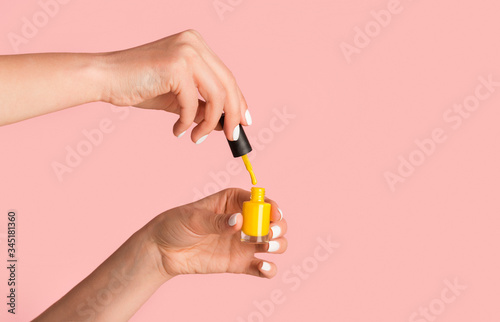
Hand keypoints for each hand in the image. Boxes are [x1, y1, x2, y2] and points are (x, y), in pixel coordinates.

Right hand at [102, 29, 250, 142]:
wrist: (105, 78)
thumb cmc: (138, 85)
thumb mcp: (177, 97)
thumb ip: (201, 105)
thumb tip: (225, 123)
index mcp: (197, 45)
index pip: (227, 76)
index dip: (239, 101)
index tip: (243, 121)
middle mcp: (195, 43)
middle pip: (228, 85)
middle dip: (233, 115)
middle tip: (232, 137)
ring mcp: (187, 52)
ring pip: (216, 96)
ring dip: (209, 124)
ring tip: (197, 138)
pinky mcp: (177, 66)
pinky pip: (193, 104)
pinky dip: (188, 123)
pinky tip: (177, 130)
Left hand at [148, 188, 287, 278]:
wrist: (162, 250)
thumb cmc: (177, 225)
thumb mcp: (194, 218)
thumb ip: (216, 221)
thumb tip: (237, 221)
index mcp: (234, 201)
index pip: (260, 201)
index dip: (271, 207)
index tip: (274, 215)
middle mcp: (245, 221)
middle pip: (273, 222)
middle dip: (278, 227)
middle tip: (268, 234)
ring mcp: (244, 243)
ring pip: (274, 243)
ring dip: (278, 245)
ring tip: (266, 247)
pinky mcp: (240, 263)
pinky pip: (262, 268)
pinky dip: (269, 269)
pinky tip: (263, 268)